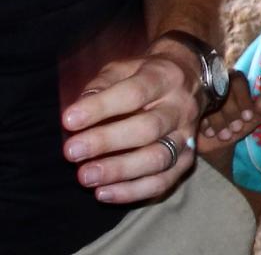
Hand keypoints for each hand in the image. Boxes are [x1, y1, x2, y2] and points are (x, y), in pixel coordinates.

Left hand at [61, 47, 202, 203]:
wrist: (191, 78)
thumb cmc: (146, 74)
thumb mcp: (124, 67)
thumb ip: (102, 85)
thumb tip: (78, 111)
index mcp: (164, 78)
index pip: (134, 93)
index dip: (101, 108)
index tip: (69, 120)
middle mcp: (180, 107)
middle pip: (148, 128)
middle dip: (107, 142)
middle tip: (72, 152)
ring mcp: (187, 135)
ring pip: (158, 158)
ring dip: (120, 171)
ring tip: (86, 176)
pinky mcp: (188, 158)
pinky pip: (164, 181)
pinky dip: (134, 191)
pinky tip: (104, 193)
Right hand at [198, 70, 260, 153]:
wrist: (216, 142)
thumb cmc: (236, 126)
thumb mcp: (252, 120)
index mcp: (234, 81)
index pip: (238, 81)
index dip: (244, 99)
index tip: (248, 117)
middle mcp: (215, 83)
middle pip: (222, 90)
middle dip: (232, 112)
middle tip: (237, 128)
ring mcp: (199, 93)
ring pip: (208, 101)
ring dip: (218, 120)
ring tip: (225, 135)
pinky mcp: (187, 105)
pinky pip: (192, 110)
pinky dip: (203, 123)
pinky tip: (209, 133)